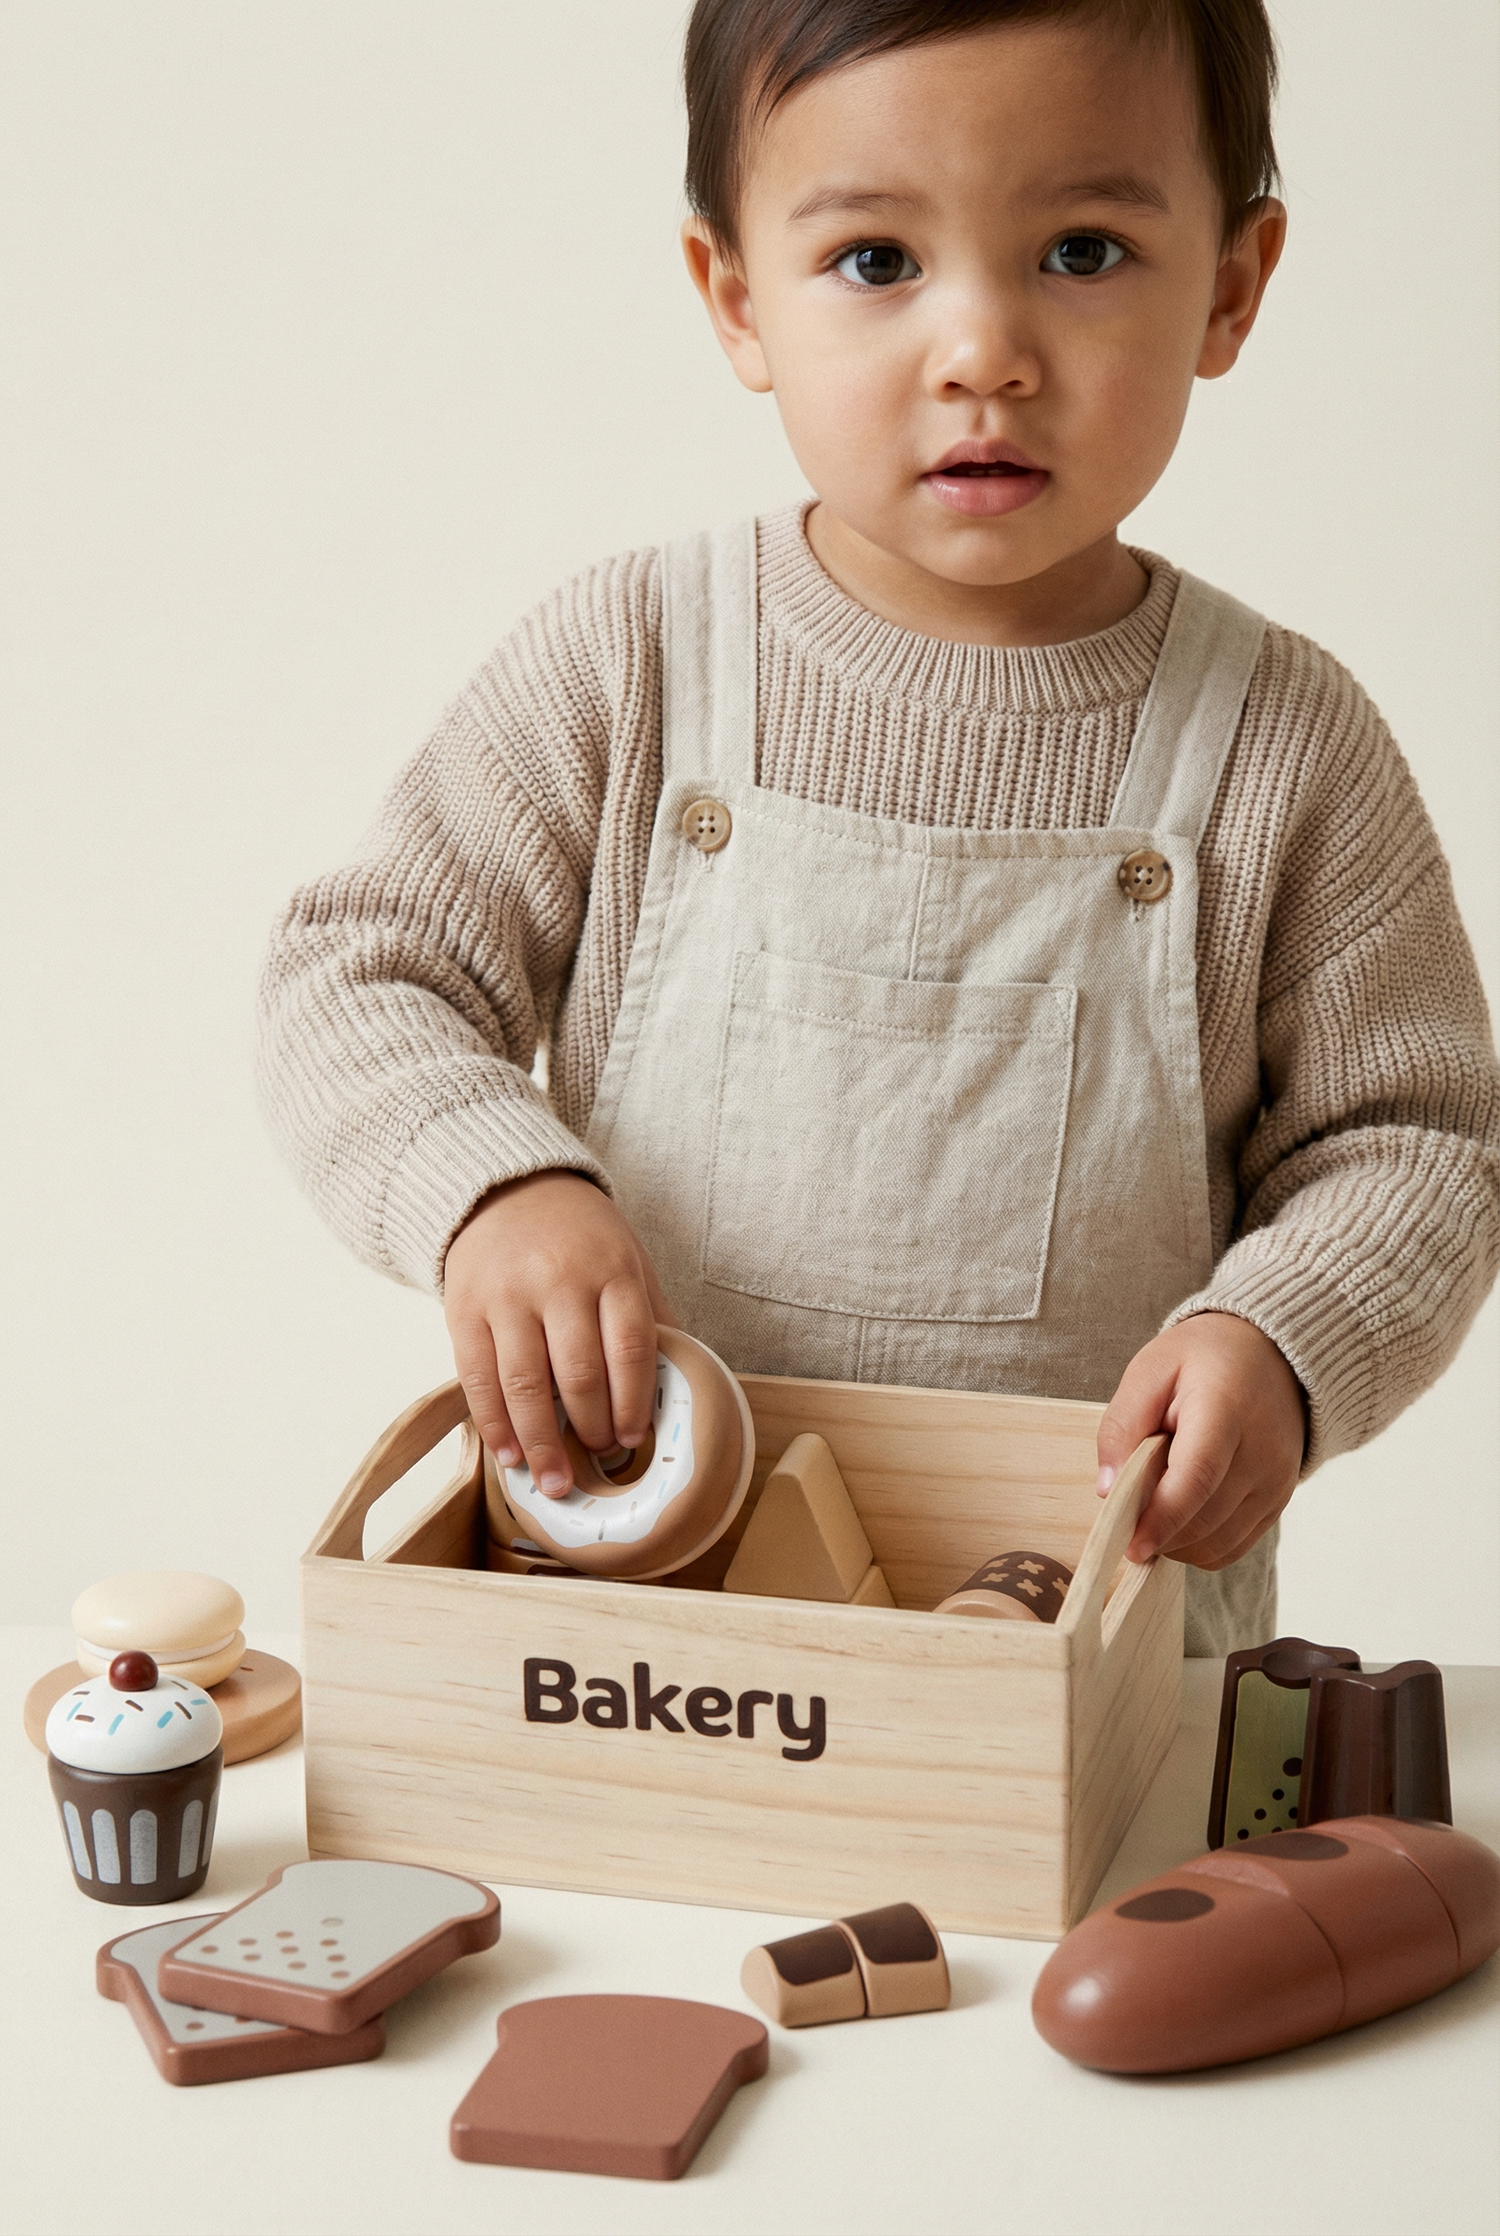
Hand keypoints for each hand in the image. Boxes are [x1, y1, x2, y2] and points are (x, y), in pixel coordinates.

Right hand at [443, 1172, 674, 1497]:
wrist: (505, 1190)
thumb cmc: (578, 1236)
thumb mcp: (628, 1258)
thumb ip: (651, 1315)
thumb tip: (681, 1381)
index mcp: (611, 1270)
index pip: (631, 1350)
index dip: (633, 1404)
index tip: (632, 1438)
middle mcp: (559, 1282)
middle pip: (580, 1374)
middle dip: (592, 1430)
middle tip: (598, 1461)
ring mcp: (508, 1296)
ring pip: (525, 1385)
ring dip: (541, 1445)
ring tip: (554, 1482)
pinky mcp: (465, 1309)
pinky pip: (478, 1379)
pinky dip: (495, 1425)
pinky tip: (509, 1455)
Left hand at [1096, 1313, 1305, 1569]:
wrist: (1269, 1357)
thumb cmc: (1202, 1360)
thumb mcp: (1149, 1371)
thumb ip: (1122, 1425)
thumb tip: (1107, 1489)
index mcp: (1226, 1409)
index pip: (1197, 1477)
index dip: (1162, 1517)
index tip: (1130, 1545)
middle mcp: (1262, 1451)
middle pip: (1206, 1518)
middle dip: (1160, 1534)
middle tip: (1125, 1523)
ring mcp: (1276, 1481)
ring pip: (1220, 1542)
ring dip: (1177, 1544)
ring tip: (1151, 1514)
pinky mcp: (1278, 1500)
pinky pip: (1234, 1546)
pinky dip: (1200, 1547)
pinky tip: (1179, 1521)